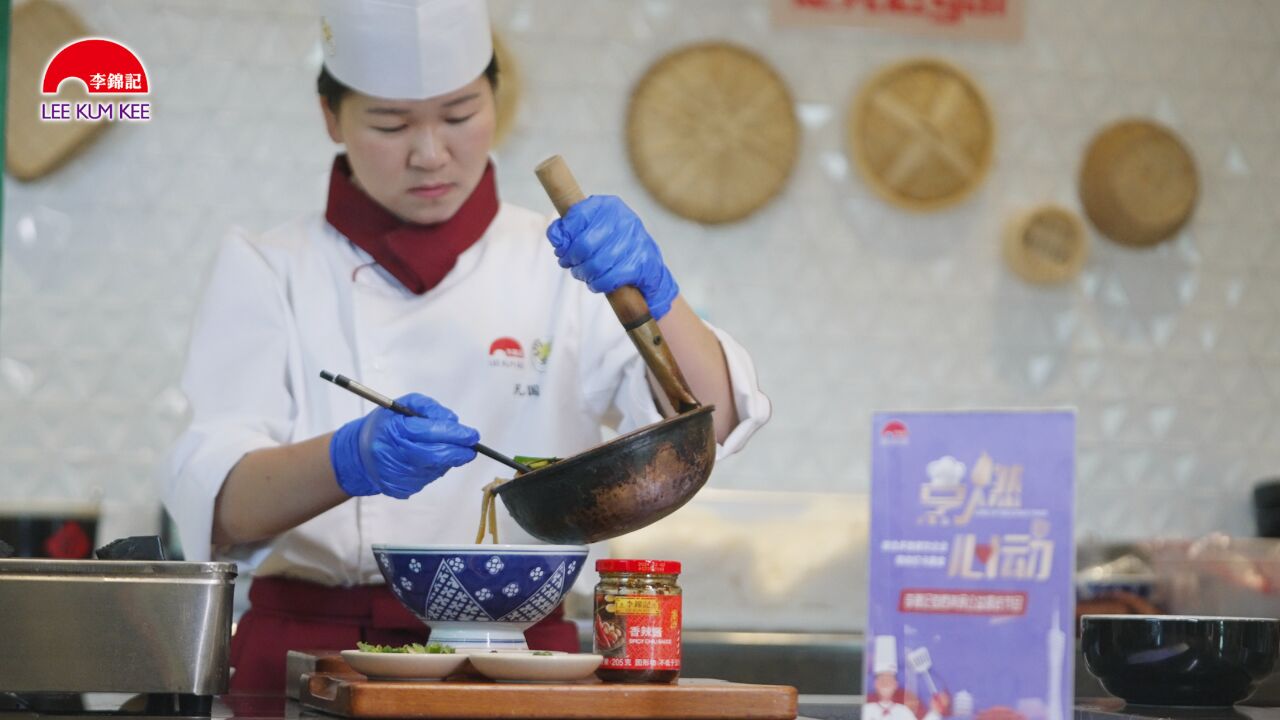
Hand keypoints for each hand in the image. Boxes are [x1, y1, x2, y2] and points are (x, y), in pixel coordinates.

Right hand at [330, 393, 477, 498]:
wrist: (359, 454)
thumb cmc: (384, 426)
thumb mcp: (403, 406)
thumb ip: (429, 409)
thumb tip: (453, 422)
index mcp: (395, 432)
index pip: (431, 433)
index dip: (455, 435)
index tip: (472, 435)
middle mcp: (395, 455)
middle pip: (437, 455)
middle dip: (459, 451)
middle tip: (472, 447)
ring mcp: (398, 476)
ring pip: (436, 468)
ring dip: (447, 459)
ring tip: (443, 448)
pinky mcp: (401, 489)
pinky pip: (428, 477)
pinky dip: (435, 468)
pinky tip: (428, 459)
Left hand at [546, 195, 679, 319]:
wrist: (647, 265)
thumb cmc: (613, 245)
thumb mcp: (591, 229)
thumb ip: (569, 229)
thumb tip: (556, 236)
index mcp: (609, 206)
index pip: (576, 216)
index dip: (564, 236)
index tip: (561, 249)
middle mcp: (625, 219)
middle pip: (584, 243)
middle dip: (571, 259)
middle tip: (569, 264)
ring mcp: (636, 242)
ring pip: (596, 264)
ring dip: (583, 273)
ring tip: (581, 274)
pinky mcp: (642, 264)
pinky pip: (610, 278)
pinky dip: (598, 284)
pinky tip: (596, 283)